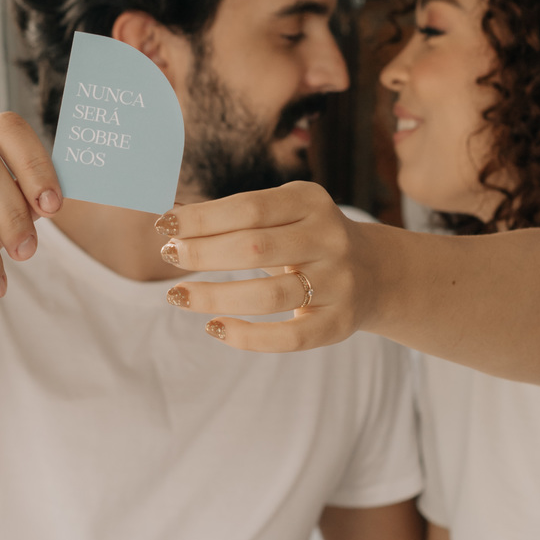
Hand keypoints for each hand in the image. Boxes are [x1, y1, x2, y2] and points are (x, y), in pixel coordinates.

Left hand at [155, 182, 369, 351]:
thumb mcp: (283, 213)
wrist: (375, 272)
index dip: (202, 218)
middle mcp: (329, 239)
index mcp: (311, 201)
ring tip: (178, 295)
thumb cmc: (306, 238)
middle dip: (202, 253)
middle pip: (254, 248)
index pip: (249, 208)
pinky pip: (288, 338)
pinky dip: (246, 337)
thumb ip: (235, 216)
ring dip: (213, 296)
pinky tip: (214, 328)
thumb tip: (171, 219)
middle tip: (169, 255)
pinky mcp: (339, 323)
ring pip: (267, 296)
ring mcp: (338, 283)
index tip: (164, 225)